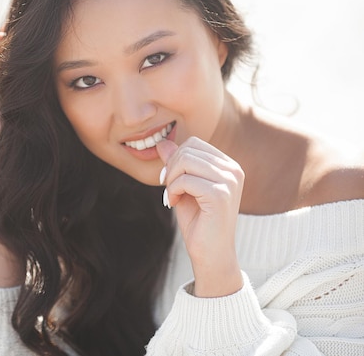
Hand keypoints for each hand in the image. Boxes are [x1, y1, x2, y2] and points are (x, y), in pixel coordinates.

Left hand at [157, 137, 243, 296]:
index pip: (194, 143)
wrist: (210, 254)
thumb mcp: (183, 187)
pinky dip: (173, 190)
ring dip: (171, 179)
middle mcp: (234, 170)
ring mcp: (230, 181)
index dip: (174, 158)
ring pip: (185, 161)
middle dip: (171, 168)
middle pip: (188, 149)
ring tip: (172, 196)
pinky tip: (173, 203)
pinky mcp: (221, 195)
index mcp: (229, 166)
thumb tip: (162, 142)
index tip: (169, 180)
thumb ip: (176, 164)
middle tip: (168, 189)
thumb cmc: (198, 221)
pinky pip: (185, 180)